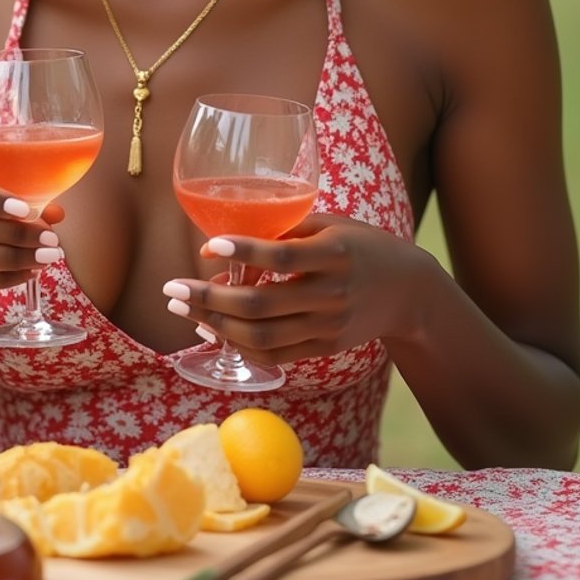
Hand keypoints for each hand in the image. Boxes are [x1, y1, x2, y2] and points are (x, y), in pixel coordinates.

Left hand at [162, 214, 427, 363]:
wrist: (408, 291)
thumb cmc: (361, 245)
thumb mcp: (330, 225)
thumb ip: (283, 232)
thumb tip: (223, 247)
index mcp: (334, 254)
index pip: (281, 257)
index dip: (242, 253)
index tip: (207, 246)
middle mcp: (330, 295)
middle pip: (260, 306)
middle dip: (208, 299)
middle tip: (172, 289)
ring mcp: (327, 327)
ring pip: (261, 337)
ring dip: (215, 325)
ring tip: (183, 310)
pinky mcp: (324, 348)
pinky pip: (273, 355)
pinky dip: (238, 345)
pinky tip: (213, 329)